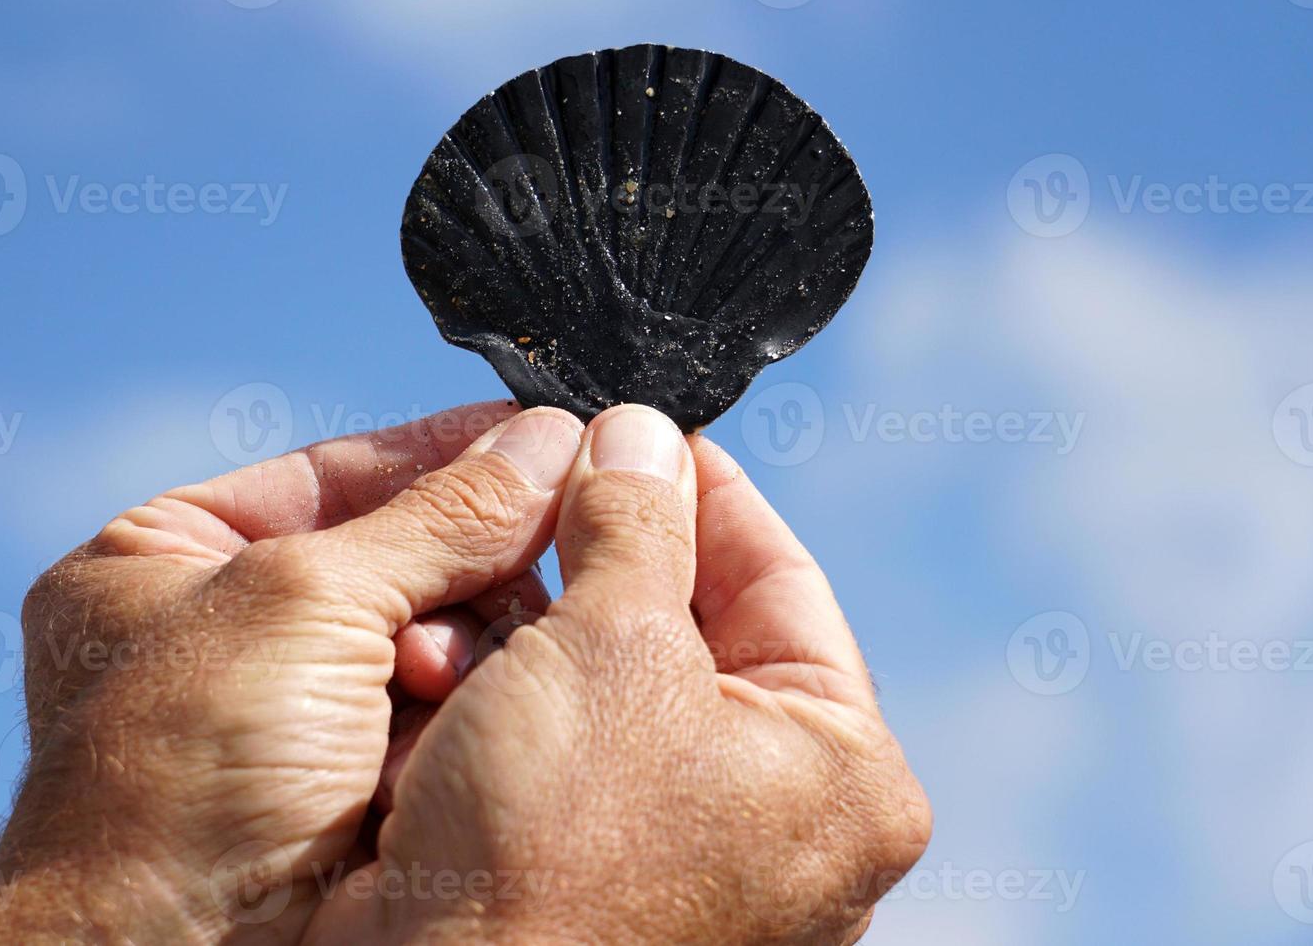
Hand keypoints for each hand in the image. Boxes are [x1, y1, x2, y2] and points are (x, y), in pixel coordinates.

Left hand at [0, 400, 586, 943]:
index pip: (343, 469)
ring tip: (435, 683)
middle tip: (513, 568)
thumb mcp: (305, 600)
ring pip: (440, 637)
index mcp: (175, 554)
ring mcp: (297, 711)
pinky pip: (447, 713)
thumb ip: (438, 517)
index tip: (543, 432)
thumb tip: (545, 439)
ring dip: (457, 652)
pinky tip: (444, 726)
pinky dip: (457, 714)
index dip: (447, 450)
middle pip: (406, 555)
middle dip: (453, 574)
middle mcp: (234, 627)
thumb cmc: (182, 769)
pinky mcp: (354, 781)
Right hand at [305, 405, 931, 944]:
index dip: (699, 486)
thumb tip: (639, 430)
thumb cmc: (550, 847)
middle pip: (705, 634)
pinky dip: (532, 698)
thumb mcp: (607, 643)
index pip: (783, 577)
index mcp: (845, 772)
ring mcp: (711, 865)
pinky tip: (466, 660)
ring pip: (632, 689)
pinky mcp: (623, 884)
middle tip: (552, 486)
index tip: (632, 428)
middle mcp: (796, 829)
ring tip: (494, 572)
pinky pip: (586, 752)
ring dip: (555, 623)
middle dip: (613, 556)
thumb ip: (638, 520)